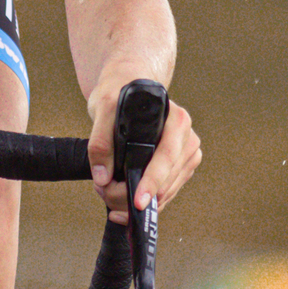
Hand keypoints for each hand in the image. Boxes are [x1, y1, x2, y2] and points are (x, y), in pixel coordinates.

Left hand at [85, 81, 200, 222]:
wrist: (129, 85)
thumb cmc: (120, 93)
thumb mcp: (104, 108)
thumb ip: (100, 141)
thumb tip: (102, 177)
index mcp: (176, 121)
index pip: (166, 157)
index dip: (152, 182)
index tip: (137, 202)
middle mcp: (187, 139)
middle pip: (165, 181)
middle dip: (133, 196)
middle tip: (103, 193)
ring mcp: (186, 156)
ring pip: (165, 193)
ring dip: (135, 201)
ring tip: (106, 192)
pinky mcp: (180, 169)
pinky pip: (164, 194)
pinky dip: (144, 202)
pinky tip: (122, 202)